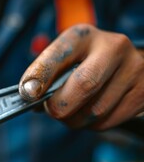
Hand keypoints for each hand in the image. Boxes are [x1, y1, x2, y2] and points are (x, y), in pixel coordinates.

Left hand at [19, 24, 143, 129]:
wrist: (124, 64)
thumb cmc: (83, 63)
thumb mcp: (64, 58)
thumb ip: (46, 74)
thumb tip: (29, 96)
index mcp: (84, 37)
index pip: (60, 54)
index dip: (41, 76)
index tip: (28, 93)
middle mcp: (113, 48)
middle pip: (83, 86)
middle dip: (59, 106)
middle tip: (50, 110)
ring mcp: (133, 70)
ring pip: (94, 111)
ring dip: (73, 119)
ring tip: (69, 111)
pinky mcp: (142, 93)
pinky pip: (107, 122)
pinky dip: (90, 125)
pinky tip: (88, 113)